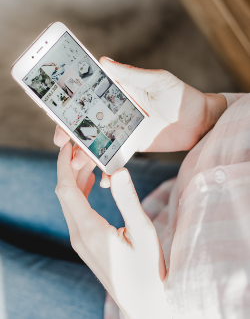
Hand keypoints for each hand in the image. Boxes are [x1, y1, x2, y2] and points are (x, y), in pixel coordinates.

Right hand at [54, 58, 226, 184]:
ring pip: (96, 142)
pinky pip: (114, 158)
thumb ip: (131, 75)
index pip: (86, 98)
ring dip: (85, 153)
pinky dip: (107, 169)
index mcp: (116, 93)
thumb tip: (103, 61)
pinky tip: (104, 180)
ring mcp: (122, 131)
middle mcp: (115, 112)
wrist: (200, 120)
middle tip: (62, 144)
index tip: (55, 114)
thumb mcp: (156, 81)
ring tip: (77, 165)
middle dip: (71, 134)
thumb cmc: (180, 95)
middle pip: (86, 123)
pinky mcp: (132, 147)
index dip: (69, 106)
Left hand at [56, 142, 171, 318]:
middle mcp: (78, 235)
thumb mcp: (143, 232)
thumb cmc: (147, 268)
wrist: (143, 300)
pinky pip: (76, 212)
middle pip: (65, 193)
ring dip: (77, 180)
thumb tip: (118, 171)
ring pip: (70, 202)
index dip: (63, 165)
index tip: (66, 146)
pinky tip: (93, 183)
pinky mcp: (84, 243)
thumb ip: (128, 200)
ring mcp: (79, 240)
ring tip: (92, 162)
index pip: (66, 190)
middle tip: (87, 150)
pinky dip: (81, 193)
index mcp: (90, 230)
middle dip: (71, 168)